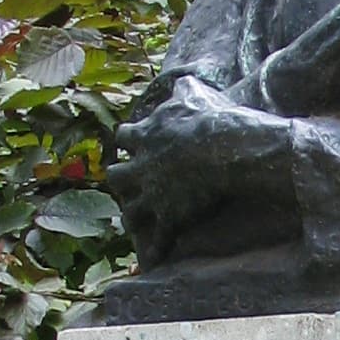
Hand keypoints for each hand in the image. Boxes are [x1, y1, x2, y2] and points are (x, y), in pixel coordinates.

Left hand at [106, 75, 292, 250]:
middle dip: (121, 179)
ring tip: (133, 226)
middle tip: (125, 183)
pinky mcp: (168, 215)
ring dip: (132, 218)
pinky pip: (158, 239)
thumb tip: (184, 77)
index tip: (130, 143)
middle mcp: (142, 165)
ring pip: (131, 211)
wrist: (222, 148)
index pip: (125, 136)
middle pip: (117, 175)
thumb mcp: (194, 94)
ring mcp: (153, 193)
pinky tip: (152, 261)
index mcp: (147, 135)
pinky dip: (155, 251)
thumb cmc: (211, 118)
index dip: (128, 141)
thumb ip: (184, 89)